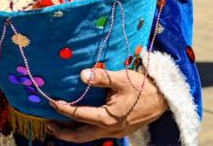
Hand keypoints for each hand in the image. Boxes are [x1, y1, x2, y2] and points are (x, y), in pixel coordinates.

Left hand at [47, 67, 167, 141]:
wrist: (164, 100)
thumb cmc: (143, 88)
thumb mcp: (122, 78)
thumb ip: (101, 77)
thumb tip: (82, 74)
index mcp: (107, 118)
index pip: (79, 115)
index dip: (63, 109)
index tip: (51, 102)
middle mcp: (109, 130)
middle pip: (80, 136)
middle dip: (63, 132)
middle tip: (49, 125)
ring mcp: (115, 132)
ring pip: (89, 137)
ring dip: (73, 133)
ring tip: (60, 125)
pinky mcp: (119, 131)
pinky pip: (98, 134)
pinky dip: (85, 130)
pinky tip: (82, 123)